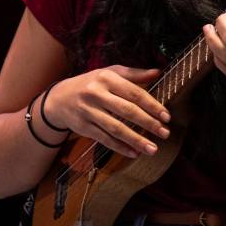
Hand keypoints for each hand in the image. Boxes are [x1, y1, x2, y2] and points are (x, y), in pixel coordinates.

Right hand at [44, 65, 169, 158]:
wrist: (59, 98)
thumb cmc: (90, 84)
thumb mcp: (108, 73)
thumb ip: (133, 74)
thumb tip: (158, 72)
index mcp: (106, 78)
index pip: (134, 92)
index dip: (152, 105)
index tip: (166, 116)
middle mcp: (96, 93)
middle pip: (126, 110)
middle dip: (148, 123)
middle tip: (164, 133)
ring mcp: (88, 111)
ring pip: (115, 128)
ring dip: (136, 139)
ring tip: (153, 148)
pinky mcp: (82, 126)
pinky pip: (104, 139)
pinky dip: (120, 147)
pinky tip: (133, 153)